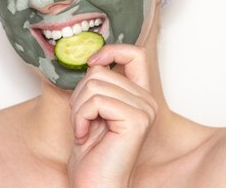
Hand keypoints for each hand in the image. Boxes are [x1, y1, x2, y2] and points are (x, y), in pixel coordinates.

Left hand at [67, 44, 157, 187]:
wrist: (94, 186)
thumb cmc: (91, 155)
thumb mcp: (92, 110)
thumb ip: (98, 84)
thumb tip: (91, 60)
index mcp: (139, 96)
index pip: (135, 53)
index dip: (110, 51)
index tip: (91, 63)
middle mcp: (147, 101)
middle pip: (101, 71)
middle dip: (79, 95)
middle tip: (82, 121)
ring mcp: (144, 110)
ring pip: (94, 84)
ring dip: (78, 109)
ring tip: (84, 130)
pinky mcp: (136, 120)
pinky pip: (95, 101)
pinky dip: (80, 118)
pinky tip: (84, 137)